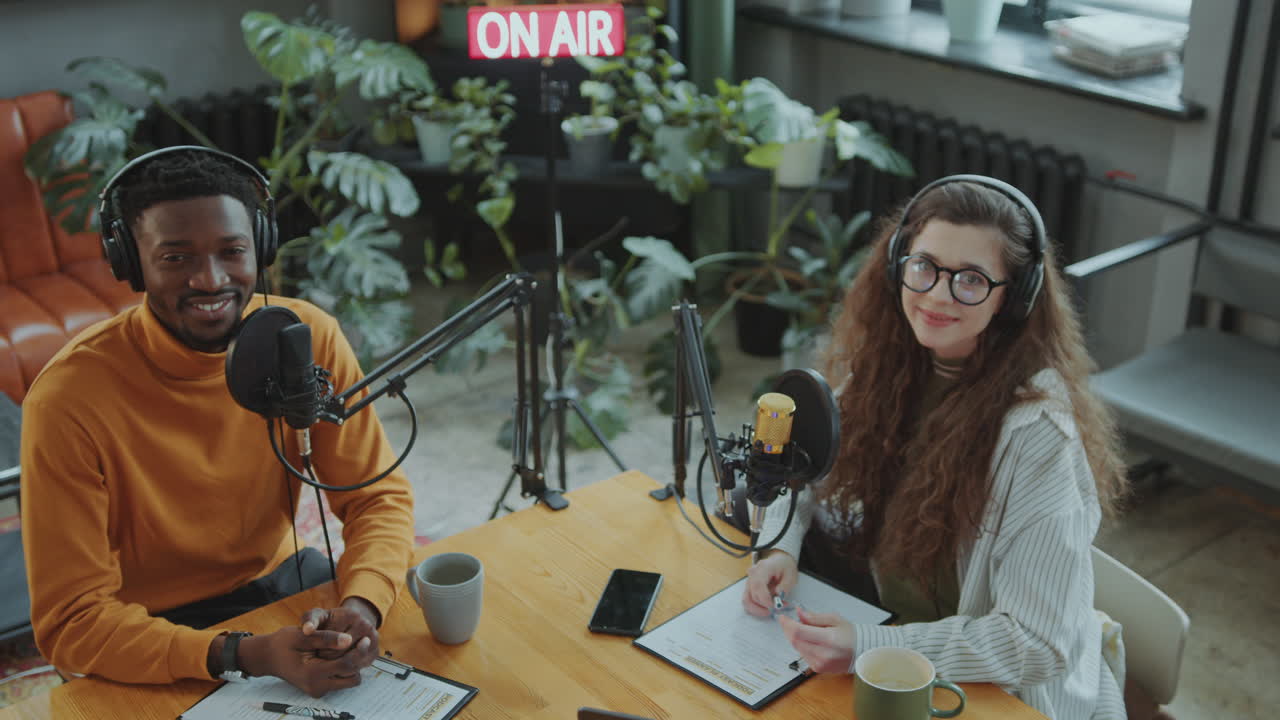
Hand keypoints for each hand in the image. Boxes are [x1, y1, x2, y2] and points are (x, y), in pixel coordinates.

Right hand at [238, 626, 367, 697]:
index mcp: (312, 674)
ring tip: (348, 648)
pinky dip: (343, 669)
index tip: (366, 638)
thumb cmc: (283, 643)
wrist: (268, 657)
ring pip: (348, 681)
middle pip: (351, 677)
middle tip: (360, 642)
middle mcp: (316, 686)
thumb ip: (326, 638)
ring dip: (352, 665)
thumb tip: (348, 640)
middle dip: (357, 660)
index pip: (346, 666)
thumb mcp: (303, 635)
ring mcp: (318, 690)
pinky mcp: (319, 689)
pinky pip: (340, 680)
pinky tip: (338, 654)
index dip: (358, 651)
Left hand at [302, 598, 380, 666]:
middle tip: (321, 656)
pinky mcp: (375, 651)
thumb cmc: (328, 622)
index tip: (315, 648)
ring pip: (351, 662)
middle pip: (342, 653)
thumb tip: (307, 630)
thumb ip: (309, 620)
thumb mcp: (317, 616)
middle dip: (328, 658)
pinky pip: (359, 667)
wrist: (349, 623)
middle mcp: (366, 625)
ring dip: (337, 666)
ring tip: (328, 661)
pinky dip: (347, 670)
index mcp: (351, 615)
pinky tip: (338, 665)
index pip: (332, 640)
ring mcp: (373, 639)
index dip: (320, 648)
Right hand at [743, 550, 798, 616]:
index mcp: (763, 568)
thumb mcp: (791, 576)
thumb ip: (784, 587)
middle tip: (779, 607)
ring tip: (772, 610)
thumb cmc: (785, 567)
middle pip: (752, 595)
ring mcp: (748, 581)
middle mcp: (752, 574)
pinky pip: (748, 601)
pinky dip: (756, 608)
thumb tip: (777, 597)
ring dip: (759, 609)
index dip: (765, 599)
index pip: (758, 585)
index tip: (775, 606)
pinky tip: (766, 608)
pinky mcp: (748, 587)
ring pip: (747, 600)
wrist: (779, 561)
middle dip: (765, 606)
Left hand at [777, 608, 856, 673]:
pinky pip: (802, 655)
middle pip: (795, 641)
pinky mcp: (818, 669)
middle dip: (787, 630)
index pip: (799, 632)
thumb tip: (798, 613)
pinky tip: (808, 640)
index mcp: (829, 639)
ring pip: (797, 648)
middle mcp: (823, 654)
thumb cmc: (851, 635)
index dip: (787, 624)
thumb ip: (813, 617)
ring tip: (802, 629)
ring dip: (794, 637)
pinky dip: (801, 646)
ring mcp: (820, 663)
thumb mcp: (834, 619)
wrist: (862, 652)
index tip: (783, 617)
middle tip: (788, 621)